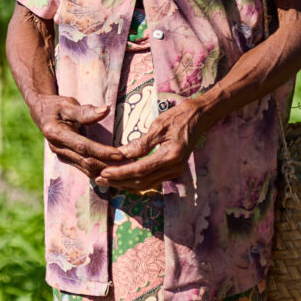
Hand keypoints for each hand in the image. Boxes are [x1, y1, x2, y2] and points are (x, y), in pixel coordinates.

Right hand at [29, 93, 127, 179]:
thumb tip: (105, 110)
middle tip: (129, 165)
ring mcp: (62, 156)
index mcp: (56, 134)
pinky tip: (115, 172)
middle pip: (86, 161)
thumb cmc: (56, 106)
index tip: (120, 154)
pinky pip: (85, 169)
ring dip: (106, 171)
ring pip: (86, 169)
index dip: (102, 151)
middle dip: (108, 164)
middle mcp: (58, 149)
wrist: (41, 114)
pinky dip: (100, 171)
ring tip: (126, 170)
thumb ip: (85, 110)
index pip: (83, 146)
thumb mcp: (67, 104)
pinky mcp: (67, 160)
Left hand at [96, 98, 210, 194]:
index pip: (139, 170)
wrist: (201, 117)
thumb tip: (121, 155)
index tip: (103, 173)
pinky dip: (135, 181)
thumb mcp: (158, 125)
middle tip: (98, 180)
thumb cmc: (179, 116)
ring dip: (125, 184)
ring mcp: (176, 171)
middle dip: (118, 182)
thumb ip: (140, 143)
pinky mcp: (174, 170)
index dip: (120, 173)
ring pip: (146, 184)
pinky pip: (152, 180)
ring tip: (106, 181)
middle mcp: (174, 168)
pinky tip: (122, 179)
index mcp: (171, 155)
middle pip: (141, 182)